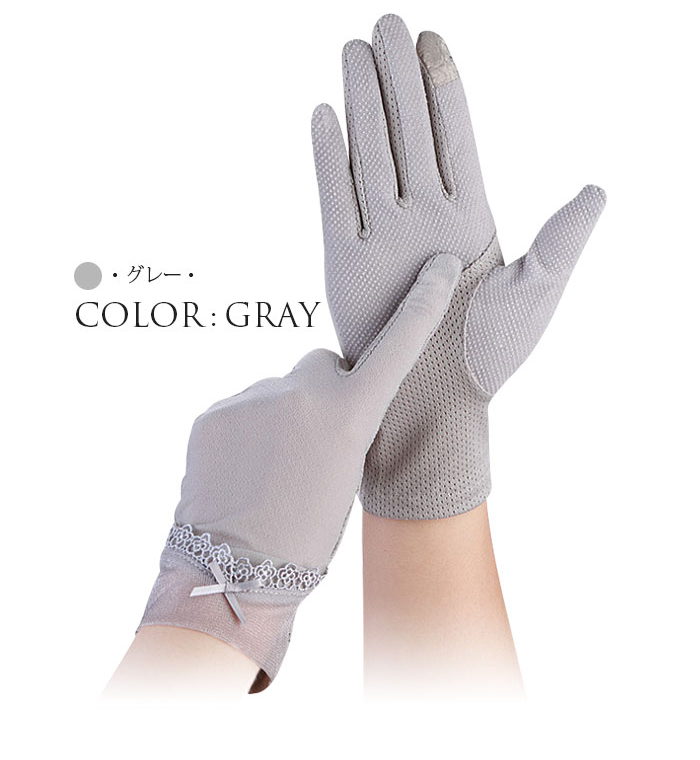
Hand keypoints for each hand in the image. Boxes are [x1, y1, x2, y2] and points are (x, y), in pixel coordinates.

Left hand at [138, 254, 460, 690]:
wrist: (233, 574)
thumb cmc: (308, 537)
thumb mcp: (346, 474)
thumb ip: (341, 421)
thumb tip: (317, 397)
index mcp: (347, 415)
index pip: (394, 347)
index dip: (421, 305)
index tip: (438, 266)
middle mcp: (300, 393)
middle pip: (322, 367)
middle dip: (324, 390)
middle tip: (312, 446)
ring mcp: (251, 399)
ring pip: (279, 393)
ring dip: (280, 419)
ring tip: (271, 473)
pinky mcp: (214, 412)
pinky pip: (243, 410)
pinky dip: (247, 433)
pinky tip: (243, 471)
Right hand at [312, 14, 605, 518]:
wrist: (435, 402)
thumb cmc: (491, 356)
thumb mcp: (539, 293)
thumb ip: (562, 239)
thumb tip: (596, 190)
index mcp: (470, 216)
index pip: (455, 137)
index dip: (443, 89)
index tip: (432, 40)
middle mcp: (423, 217)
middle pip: (407, 132)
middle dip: (397, 78)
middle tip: (384, 24)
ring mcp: (382, 236)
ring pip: (370, 154)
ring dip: (362, 103)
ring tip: (353, 51)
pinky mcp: (345, 261)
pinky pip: (334, 199)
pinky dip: (327, 158)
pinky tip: (323, 115)